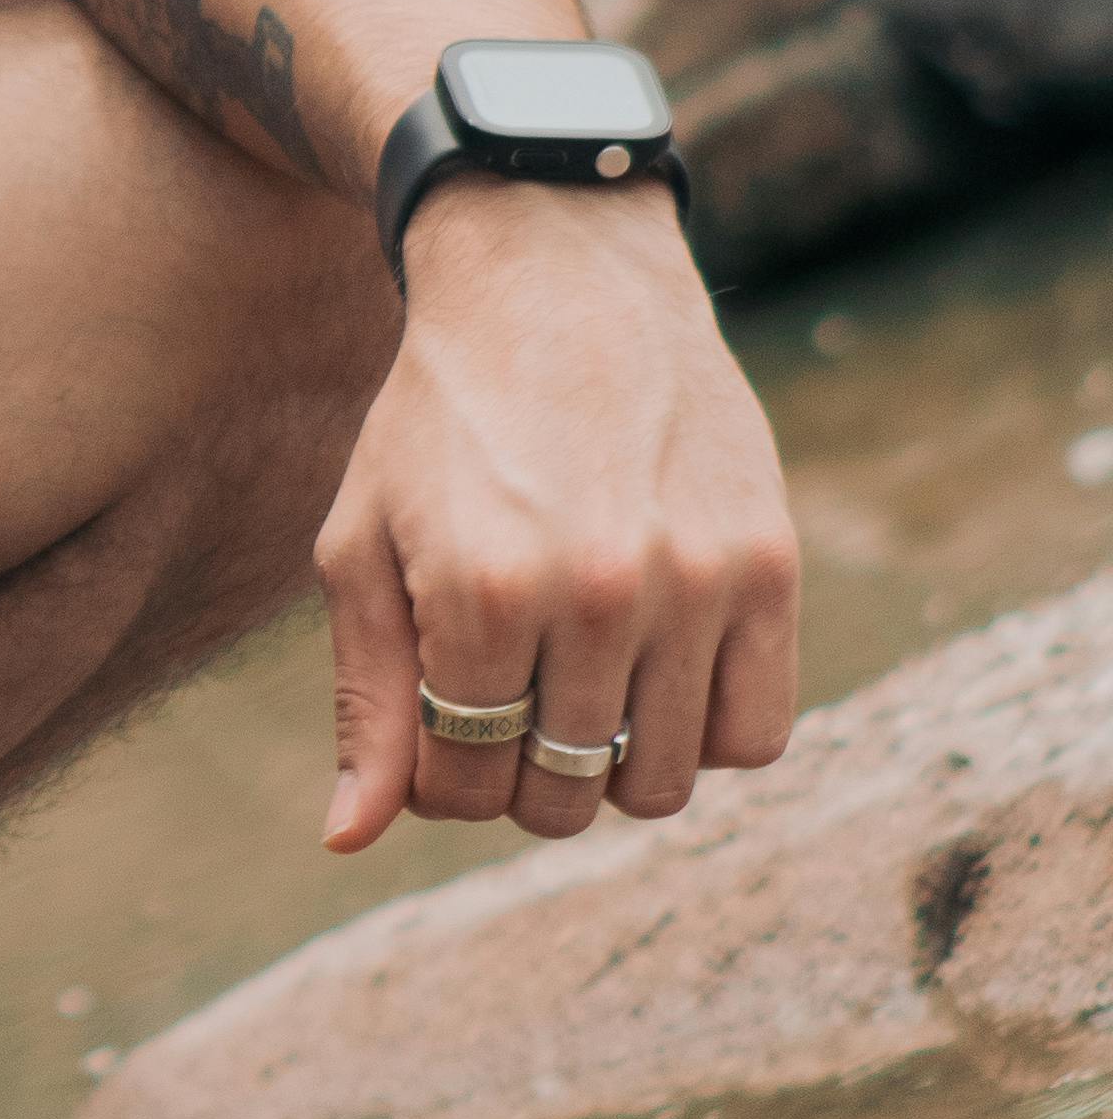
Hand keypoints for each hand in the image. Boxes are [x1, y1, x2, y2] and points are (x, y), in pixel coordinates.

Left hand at [315, 180, 799, 853]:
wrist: (557, 280)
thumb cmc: (440, 423)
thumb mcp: (362, 544)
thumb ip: (364, 698)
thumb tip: (348, 839)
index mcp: (480, 596)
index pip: (461, 788)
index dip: (440, 771)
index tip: (444, 710)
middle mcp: (597, 596)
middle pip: (562, 798)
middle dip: (522, 770)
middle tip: (513, 692)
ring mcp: (696, 582)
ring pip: (661, 786)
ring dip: (613, 759)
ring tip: (582, 681)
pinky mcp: (770, 564)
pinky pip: (757, 735)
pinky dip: (706, 733)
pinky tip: (658, 672)